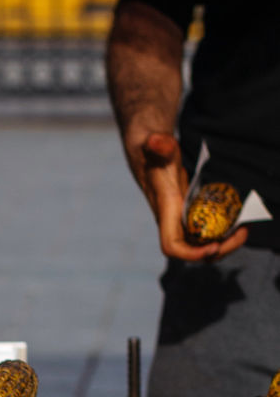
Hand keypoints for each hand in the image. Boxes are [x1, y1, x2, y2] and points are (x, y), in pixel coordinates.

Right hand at [132, 131, 247, 261]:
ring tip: (244, 230)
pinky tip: (239, 223)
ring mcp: (184, 223)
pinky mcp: (193, 217)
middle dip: (219, 250)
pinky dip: (224, 234)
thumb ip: (159, 145)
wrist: (152, 157)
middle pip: (194, 252)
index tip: (213, 247)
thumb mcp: (159, 148)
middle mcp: (173, 224)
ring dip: (225, 244)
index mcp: (166, 214)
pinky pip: (209, 235)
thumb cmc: (156, 155)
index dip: (191, 254)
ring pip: (203, 246)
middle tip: (242, 234)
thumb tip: (156, 142)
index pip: (173, 247)